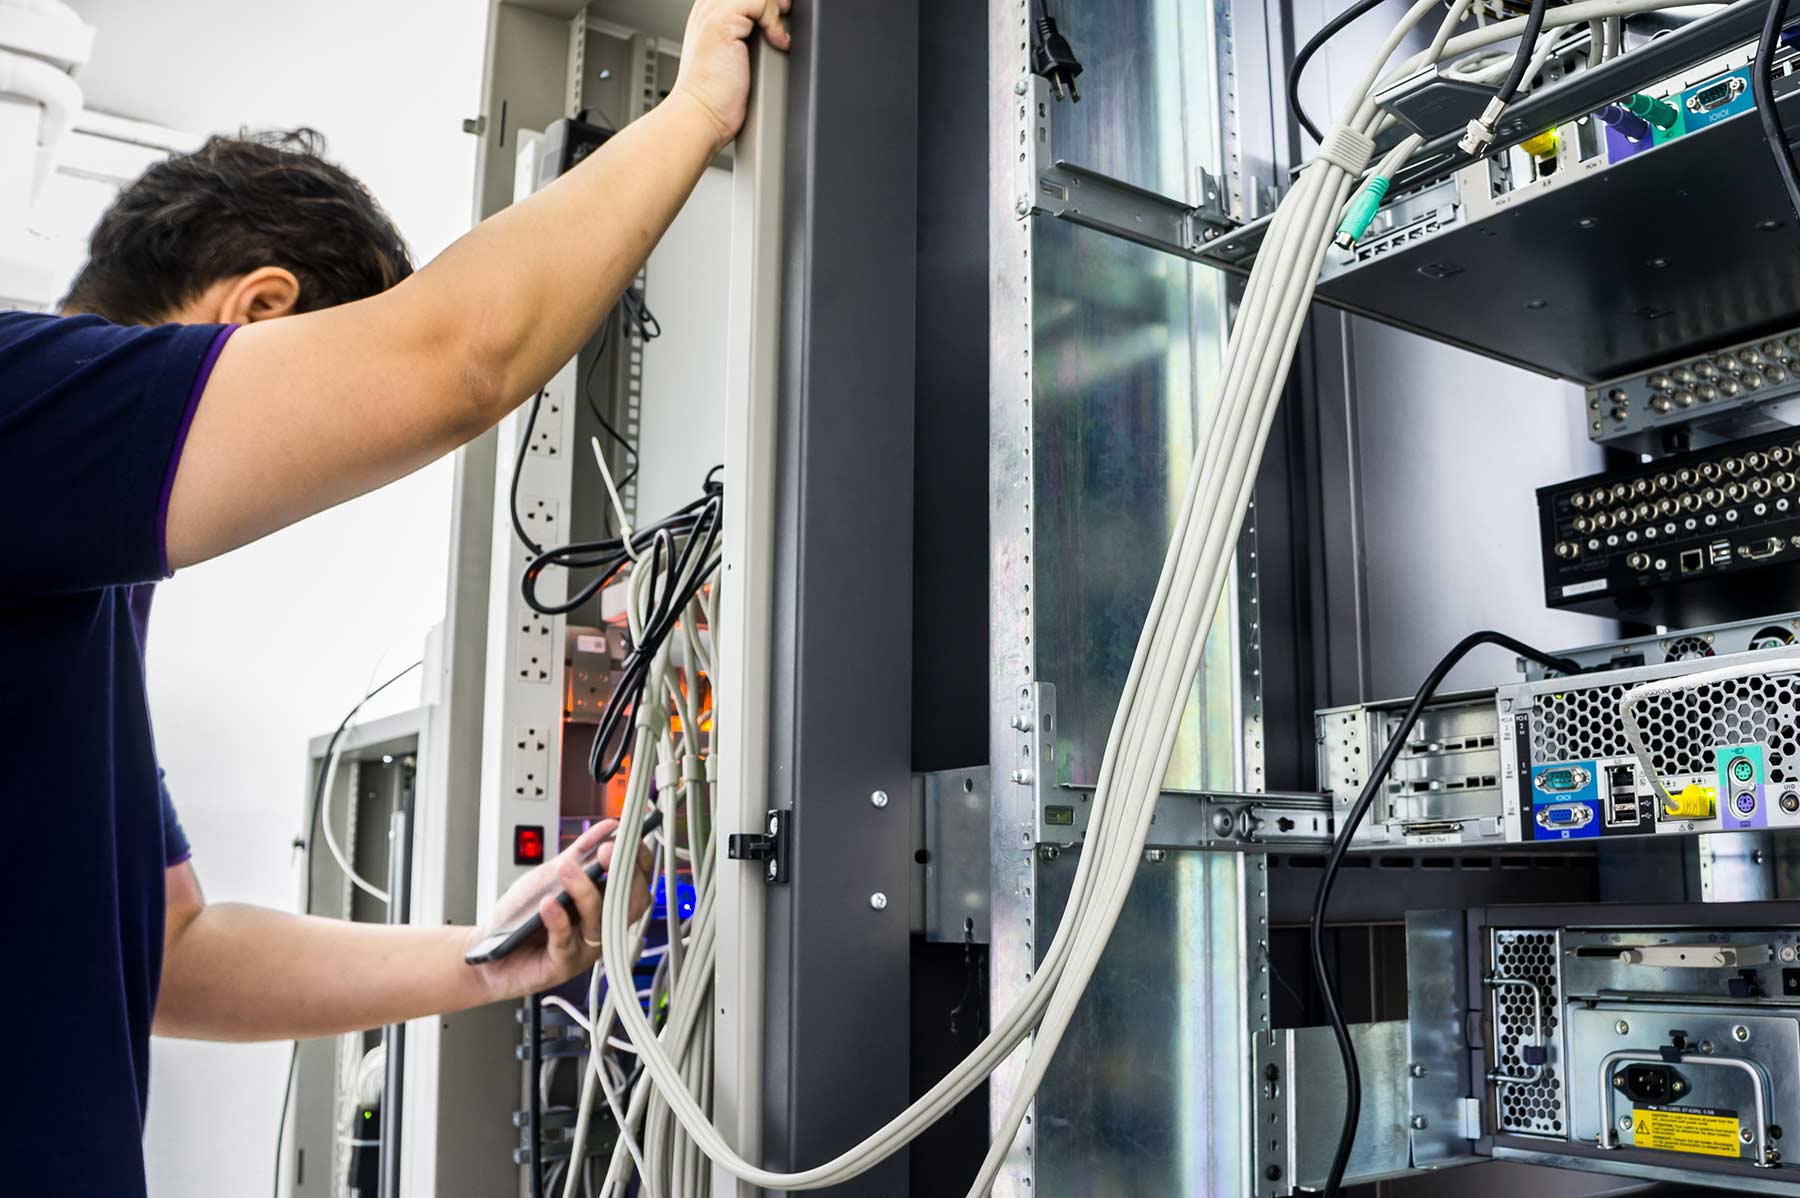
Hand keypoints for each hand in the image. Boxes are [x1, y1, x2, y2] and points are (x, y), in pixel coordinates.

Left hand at [466, 818, 652, 1001]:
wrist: (488, 953)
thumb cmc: (521, 917)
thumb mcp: (551, 876)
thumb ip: (580, 853)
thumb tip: (607, 827)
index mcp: (605, 904)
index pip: (637, 881)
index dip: (639, 860)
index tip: (628, 838)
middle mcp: (602, 926)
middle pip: (632, 903)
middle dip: (623, 875)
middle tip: (606, 851)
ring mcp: (586, 948)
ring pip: (599, 921)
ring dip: (585, 892)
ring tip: (567, 870)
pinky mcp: (563, 965)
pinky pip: (566, 941)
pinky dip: (558, 920)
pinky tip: (548, 903)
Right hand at [671, 0, 791, 151]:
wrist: (701, 114)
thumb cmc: (714, 96)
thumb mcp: (731, 55)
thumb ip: (747, 33)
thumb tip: (774, 26)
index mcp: (707, 13)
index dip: (763, 3)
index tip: (777, 18)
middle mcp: (708, 8)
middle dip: (770, 3)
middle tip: (779, 25)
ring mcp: (713, 12)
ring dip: (774, 11)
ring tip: (778, 36)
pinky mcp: (722, 20)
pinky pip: (760, 1)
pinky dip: (774, 22)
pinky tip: (777, 43)